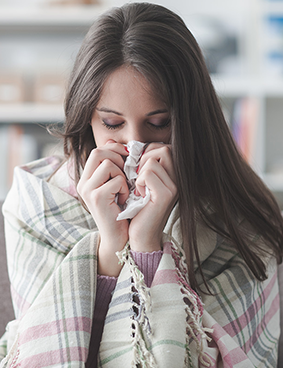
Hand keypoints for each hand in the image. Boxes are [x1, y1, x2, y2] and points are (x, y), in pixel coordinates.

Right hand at [77, 140, 128, 275]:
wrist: (118, 237)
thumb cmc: (120, 210)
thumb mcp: (115, 185)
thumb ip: (114, 166)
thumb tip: (117, 144)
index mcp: (87, 178)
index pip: (97, 150)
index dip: (115, 149)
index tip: (127, 157)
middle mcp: (83, 183)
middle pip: (99, 152)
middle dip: (118, 158)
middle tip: (127, 172)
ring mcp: (88, 190)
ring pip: (109, 164)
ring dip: (122, 175)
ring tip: (124, 189)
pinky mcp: (96, 198)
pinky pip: (117, 180)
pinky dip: (125, 188)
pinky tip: (124, 200)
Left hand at [129, 143, 177, 251]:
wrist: (141, 235)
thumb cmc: (138, 208)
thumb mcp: (141, 183)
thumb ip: (142, 165)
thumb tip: (128, 146)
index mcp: (174, 175)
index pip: (164, 147)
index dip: (147, 152)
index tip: (138, 169)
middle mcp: (178, 179)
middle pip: (163, 149)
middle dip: (144, 159)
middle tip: (137, 176)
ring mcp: (174, 186)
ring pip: (153, 160)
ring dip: (140, 173)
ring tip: (139, 188)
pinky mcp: (166, 195)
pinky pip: (148, 173)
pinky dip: (139, 182)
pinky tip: (140, 194)